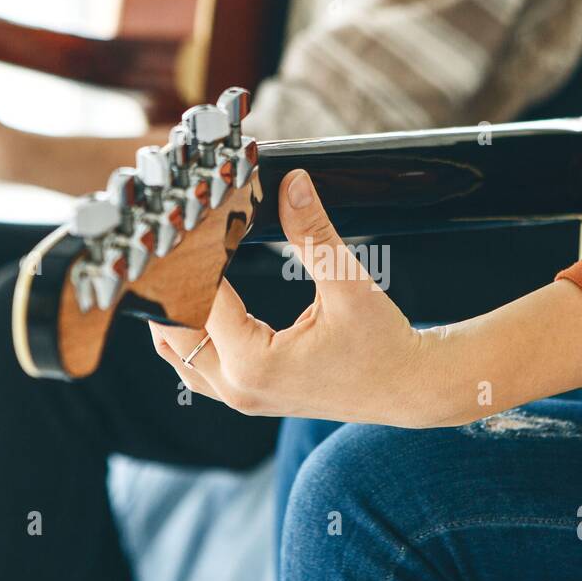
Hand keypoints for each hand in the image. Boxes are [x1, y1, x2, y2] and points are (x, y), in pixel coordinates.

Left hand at [149, 170, 443, 427]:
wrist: (408, 388)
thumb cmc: (384, 344)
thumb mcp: (348, 282)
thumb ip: (313, 232)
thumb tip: (292, 183)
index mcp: (254, 362)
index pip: (198, 298)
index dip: (194, 255)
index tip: (198, 218)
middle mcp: (238, 386)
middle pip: (173, 330)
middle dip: (173, 284)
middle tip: (177, 238)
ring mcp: (241, 397)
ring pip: (178, 352)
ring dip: (175, 312)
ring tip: (181, 265)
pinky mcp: (250, 396)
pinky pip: (199, 366)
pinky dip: (192, 333)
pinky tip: (199, 299)